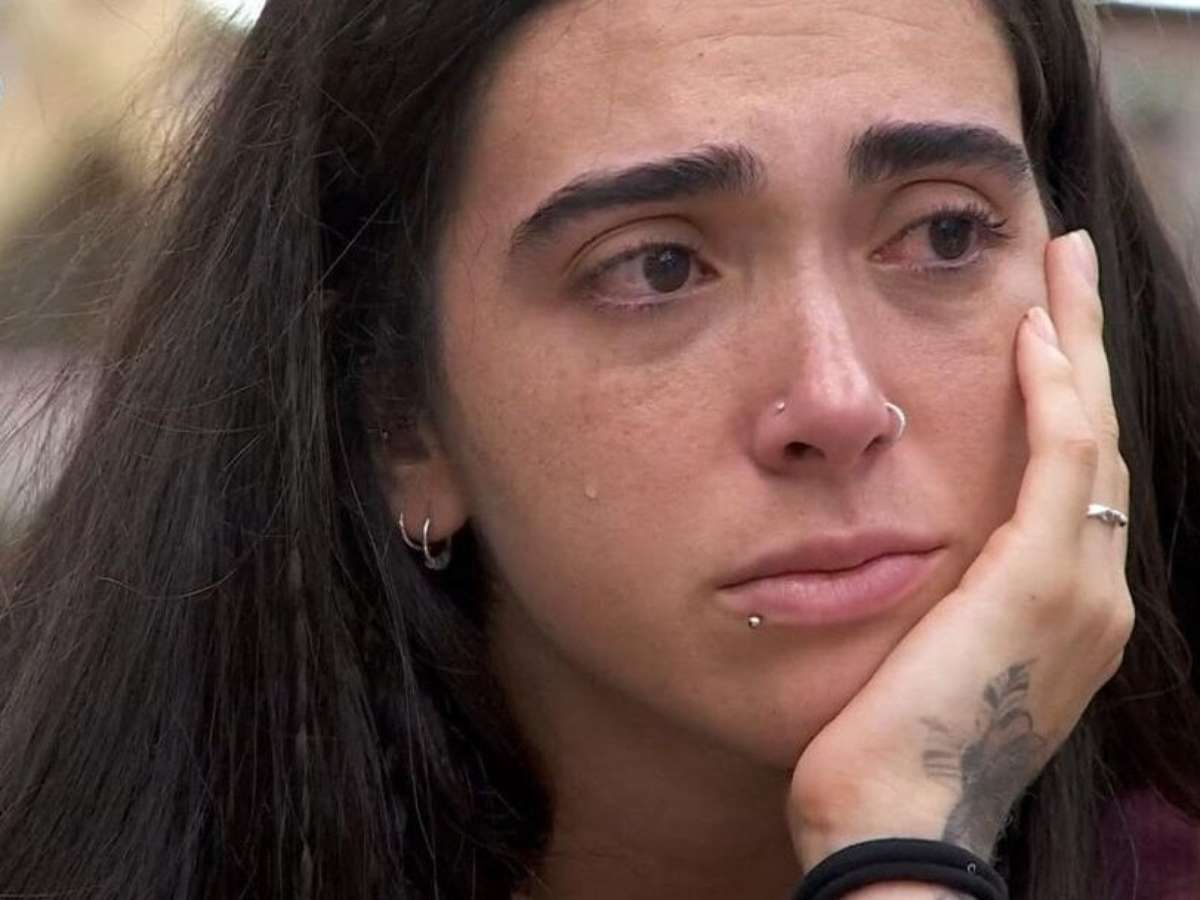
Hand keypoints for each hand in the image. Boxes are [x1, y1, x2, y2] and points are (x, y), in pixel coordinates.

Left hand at [786, 230, 1132, 872]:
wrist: (892, 823)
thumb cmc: (883, 750)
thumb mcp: (922, 660)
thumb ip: (937, 603)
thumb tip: (896, 559)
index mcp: (1062, 610)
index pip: (1075, 480)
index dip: (1064, 399)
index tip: (1039, 334)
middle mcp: (1094, 593)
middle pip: (1098, 440)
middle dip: (1082, 348)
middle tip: (1068, 268)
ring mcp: (1081, 587)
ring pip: (1092, 432)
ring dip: (1076, 341)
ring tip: (1062, 266)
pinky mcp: (1042, 583)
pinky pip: (1063, 460)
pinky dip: (1053, 390)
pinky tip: (1030, 331)